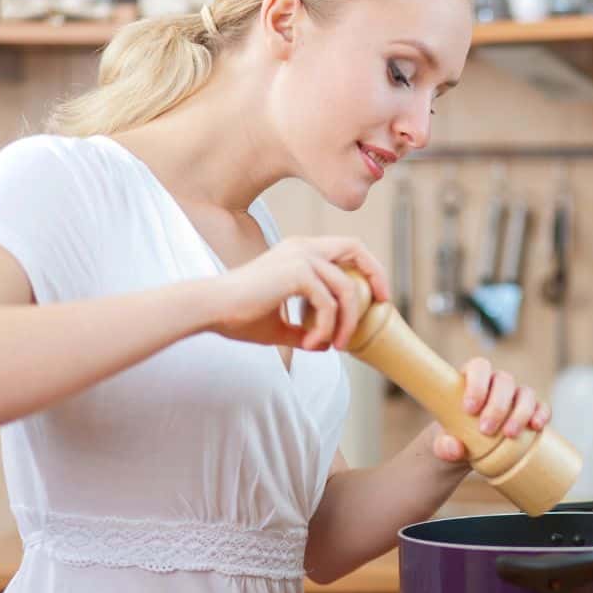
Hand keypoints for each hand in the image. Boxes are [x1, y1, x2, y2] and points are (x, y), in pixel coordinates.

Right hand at [206, 236, 389, 351]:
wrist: (209, 310)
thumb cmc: (237, 317)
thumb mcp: (278, 326)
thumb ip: (304, 330)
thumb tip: (326, 345)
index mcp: (299, 252)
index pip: (345, 248)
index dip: (367, 268)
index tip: (377, 297)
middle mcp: (302, 247)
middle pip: (356, 249)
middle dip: (376, 276)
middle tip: (382, 305)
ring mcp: (301, 256)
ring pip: (345, 289)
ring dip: (345, 322)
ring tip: (331, 346)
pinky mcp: (298, 272)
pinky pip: (329, 304)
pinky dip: (325, 328)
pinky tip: (308, 344)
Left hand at [430, 357, 551, 463]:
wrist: (467, 450)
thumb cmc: (452, 438)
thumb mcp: (441, 444)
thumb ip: (442, 446)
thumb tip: (455, 448)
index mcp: (471, 379)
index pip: (479, 367)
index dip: (477, 383)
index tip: (469, 409)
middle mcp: (495, 383)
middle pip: (504, 380)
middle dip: (497, 405)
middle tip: (485, 430)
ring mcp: (515, 397)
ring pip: (525, 393)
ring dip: (520, 412)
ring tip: (509, 435)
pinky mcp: (530, 412)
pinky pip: (541, 407)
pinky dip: (542, 414)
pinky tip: (536, 427)